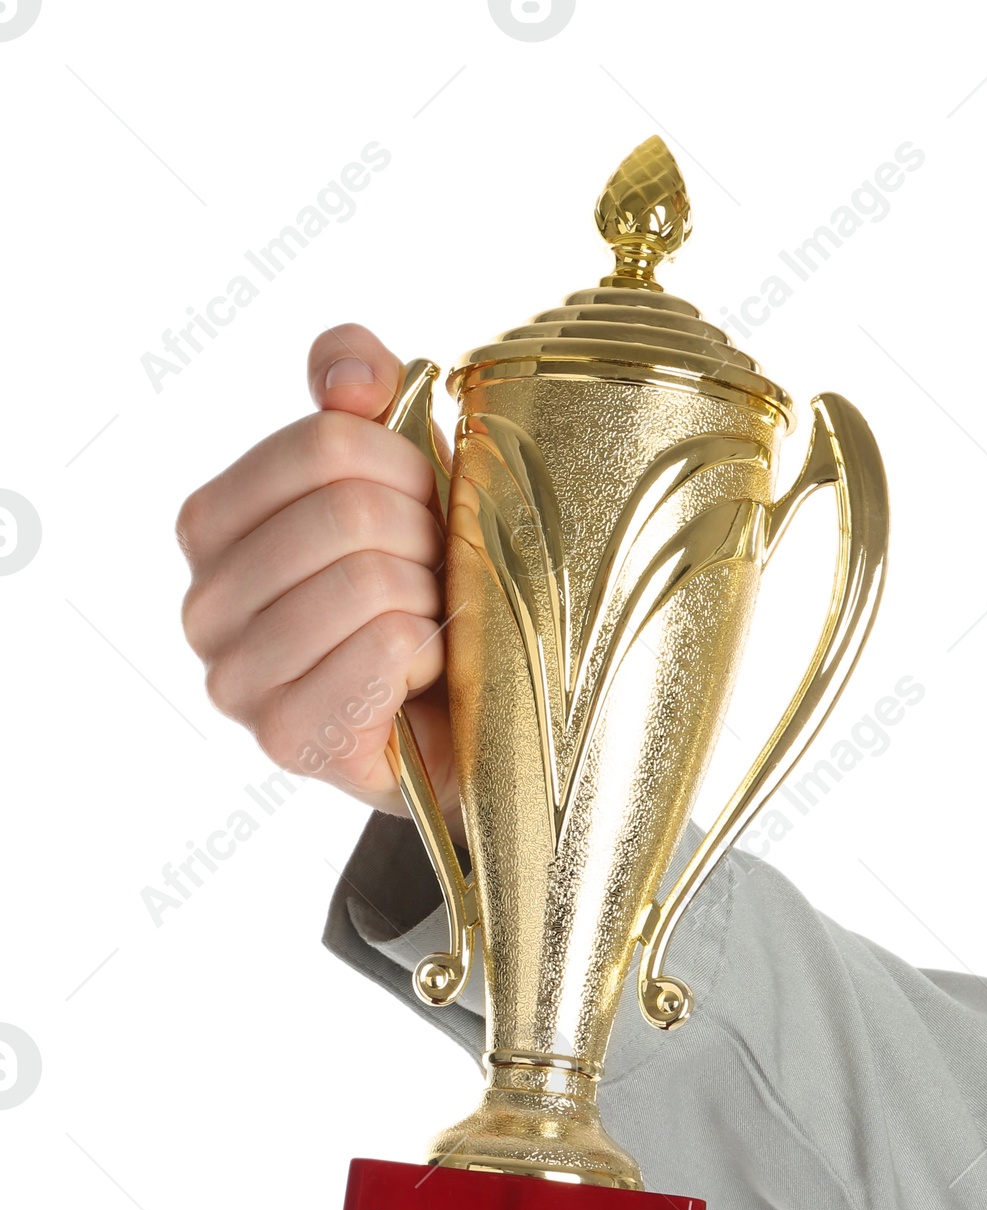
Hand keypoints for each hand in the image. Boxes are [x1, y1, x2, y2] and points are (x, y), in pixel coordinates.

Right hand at [177, 324, 457, 825]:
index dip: (408, 470)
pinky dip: (430, 655)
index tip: (426, 512)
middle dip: (425, 540)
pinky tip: (421, 678)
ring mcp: (234, 679)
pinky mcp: (287, 738)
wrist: (462, 721)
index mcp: (211, 523)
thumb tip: (350, 372)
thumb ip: (364, 399)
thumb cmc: (425, 593)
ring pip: (371, 581)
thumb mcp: (404, 480)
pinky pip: (385, 649)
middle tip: (434, 580)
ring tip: (428, 627)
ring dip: (430, 601)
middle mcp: (201, 603)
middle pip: (349, 511)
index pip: (325, 443)